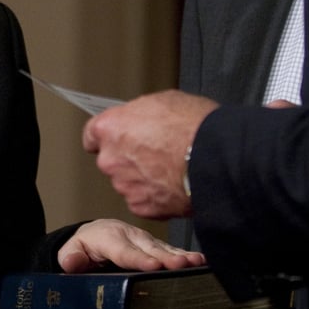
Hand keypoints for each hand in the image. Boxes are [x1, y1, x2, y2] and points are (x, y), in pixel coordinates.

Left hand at [56, 219, 204, 273]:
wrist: (97, 235)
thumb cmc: (84, 247)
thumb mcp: (71, 251)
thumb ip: (70, 257)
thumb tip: (72, 262)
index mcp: (110, 238)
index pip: (124, 252)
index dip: (139, 259)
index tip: (153, 265)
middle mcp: (132, 237)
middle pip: (151, 249)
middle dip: (167, 257)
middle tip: (182, 265)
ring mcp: (147, 241)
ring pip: (165, 249)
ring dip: (182, 256)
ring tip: (197, 263)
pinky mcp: (157, 247)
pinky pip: (173, 251)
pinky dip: (188, 256)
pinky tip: (203, 262)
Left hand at [82, 90, 216, 219]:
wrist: (216, 159)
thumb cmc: (194, 127)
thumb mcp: (164, 101)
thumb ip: (141, 114)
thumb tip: (143, 120)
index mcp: (111, 128)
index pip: (92, 135)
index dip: (107, 137)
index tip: (113, 140)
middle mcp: (111, 159)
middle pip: (112, 160)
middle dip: (129, 159)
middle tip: (155, 154)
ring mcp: (125, 185)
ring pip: (129, 183)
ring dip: (143, 179)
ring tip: (169, 171)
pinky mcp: (142, 207)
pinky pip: (144, 202)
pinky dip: (156, 197)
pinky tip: (173, 186)